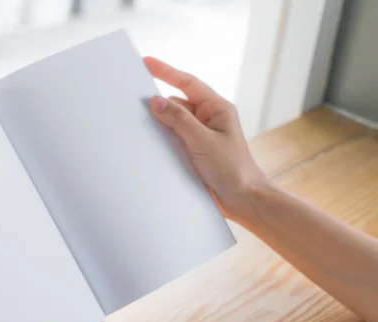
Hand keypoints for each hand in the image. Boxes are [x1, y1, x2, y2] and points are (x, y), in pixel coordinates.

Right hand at [145, 57, 270, 221]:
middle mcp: (209, 119)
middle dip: (158, 103)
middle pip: (177, 103)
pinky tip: (151, 145)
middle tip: (134, 101)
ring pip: (174, 123)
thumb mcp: (203, 141)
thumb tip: (156, 101)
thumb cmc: (232, 169)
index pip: (187, 83)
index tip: (146, 62)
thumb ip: (179, 120)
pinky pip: (174, 139)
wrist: (244, 200)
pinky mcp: (195, 152)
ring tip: (140, 126)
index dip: (166, 71)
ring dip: (160, 124)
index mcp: (217, 109)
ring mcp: (201, 136)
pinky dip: (163, 140)